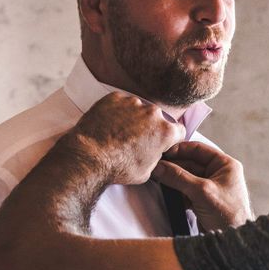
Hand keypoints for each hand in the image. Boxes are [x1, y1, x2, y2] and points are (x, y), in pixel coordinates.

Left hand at [68, 92, 185, 184]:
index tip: (163, 142)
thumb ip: (156, 157)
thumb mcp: (146, 172)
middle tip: (136, 139)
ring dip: (133, 118)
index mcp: (165, 131)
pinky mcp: (115, 98)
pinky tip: (109, 124)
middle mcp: (153, 113)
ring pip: (138, 109)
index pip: (178, 131)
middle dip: (150, 127)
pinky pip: (120, 102)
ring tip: (119, 132)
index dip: (171, 138)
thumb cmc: (117, 167)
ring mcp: (133, 103)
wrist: (89, 156)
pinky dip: (117, 111)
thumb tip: (154, 153)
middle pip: (158, 118)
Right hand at [152, 142, 253, 230]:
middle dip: (172, 166)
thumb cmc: (227, 213)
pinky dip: (175, 190)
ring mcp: (209, 187)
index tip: (162, 152)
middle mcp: (218, 173)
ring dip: (172, 178)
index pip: (198, 149)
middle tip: (154, 167)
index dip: (179, 149)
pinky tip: (164, 190)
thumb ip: (178, 177)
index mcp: (224, 164)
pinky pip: (185, 190)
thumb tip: (158, 167)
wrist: (232, 241)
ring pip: (185, 177)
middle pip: (189, 163)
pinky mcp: (202, 200)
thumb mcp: (201, 191)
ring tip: (156, 178)